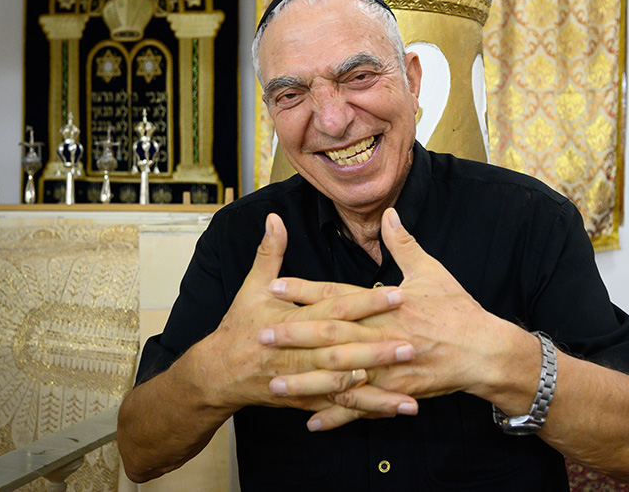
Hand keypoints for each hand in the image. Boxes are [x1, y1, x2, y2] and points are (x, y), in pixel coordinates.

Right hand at [205, 213, 417, 420]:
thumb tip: (274, 218)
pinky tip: (394, 409)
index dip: (368, 302)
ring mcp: (303, 381)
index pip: (336, 308)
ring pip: (344, 387)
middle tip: (411, 346)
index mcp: (293, 322)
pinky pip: (340, 407)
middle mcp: (300, 354)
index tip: (399, 294)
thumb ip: (270, 252)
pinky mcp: (306, 400)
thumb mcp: (253, 287)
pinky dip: (366, 409)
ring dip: (377, 391)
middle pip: (343, 351)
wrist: (217, 374)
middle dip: (377, 350)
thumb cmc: (239, 327)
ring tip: (409, 394)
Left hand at [264, 208, 536, 430]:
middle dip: (294, 335)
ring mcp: (388, 365)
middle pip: (331, 335)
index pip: (339, 296)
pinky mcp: (396, 390)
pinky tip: (311, 422)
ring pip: (341, 374)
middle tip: (260, 334)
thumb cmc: (457, 309)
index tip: (276, 287)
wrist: (483, 350)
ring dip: (307, 379)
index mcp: (386, 306)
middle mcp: (382, 335)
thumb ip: (404, 245)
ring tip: (275, 381)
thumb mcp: (431, 272)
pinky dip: (337, 415)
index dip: (306, 291)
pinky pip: (362, 404)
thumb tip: (390, 213)